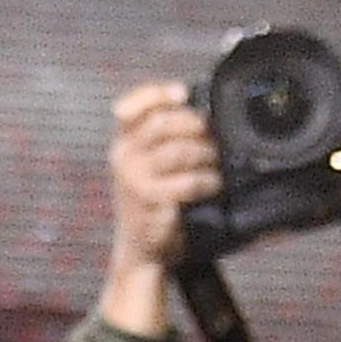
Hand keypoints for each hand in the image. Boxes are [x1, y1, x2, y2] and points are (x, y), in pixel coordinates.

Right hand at [100, 80, 218, 330]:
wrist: (140, 249)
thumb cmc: (153, 202)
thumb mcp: (149, 165)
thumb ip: (164, 138)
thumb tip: (205, 112)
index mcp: (123, 142)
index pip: (132, 107)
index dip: (157, 93)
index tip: (182, 92)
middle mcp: (124, 156)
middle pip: (162, 122)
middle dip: (195, 125)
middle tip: (213, 137)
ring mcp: (134, 178)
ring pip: (178, 150)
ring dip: (206, 155)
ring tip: (217, 164)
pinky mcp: (149, 201)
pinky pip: (187, 182)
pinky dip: (207, 181)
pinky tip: (214, 185)